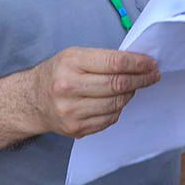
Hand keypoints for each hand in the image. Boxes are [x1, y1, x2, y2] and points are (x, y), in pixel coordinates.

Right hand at [30, 46, 159, 138]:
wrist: (31, 100)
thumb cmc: (57, 73)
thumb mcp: (75, 56)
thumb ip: (104, 59)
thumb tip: (138, 64)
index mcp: (70, 63)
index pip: (114, 63)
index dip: (138, 64)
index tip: (152, 64)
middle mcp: (68, 87)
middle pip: (118, 85)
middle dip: (141, 79)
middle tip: (153, 75)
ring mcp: (72, 111)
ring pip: (116, 104)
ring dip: (131, 94)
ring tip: (133, 87)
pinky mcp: (76, 129)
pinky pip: (109, 119)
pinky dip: (118, 109)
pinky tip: (117, 100)